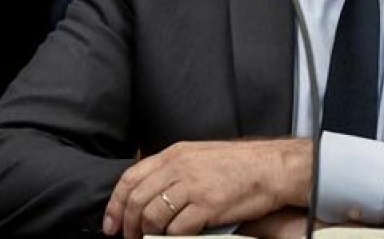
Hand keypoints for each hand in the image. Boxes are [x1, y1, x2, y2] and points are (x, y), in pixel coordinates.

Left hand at [103, 138, 311, 237]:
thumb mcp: (200, 156)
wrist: (272, 167)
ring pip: (153, 217)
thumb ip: (174, 170)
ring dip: (149, 235)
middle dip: (129, 226)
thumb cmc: (240, 164)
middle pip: (138, 200)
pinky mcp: (208, 205)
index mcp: (175, 154)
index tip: (112, 224)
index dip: (116, 205)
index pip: (131, 178)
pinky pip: (177, 230)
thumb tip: (149, 192)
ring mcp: (193, 186)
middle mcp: (180, 167)